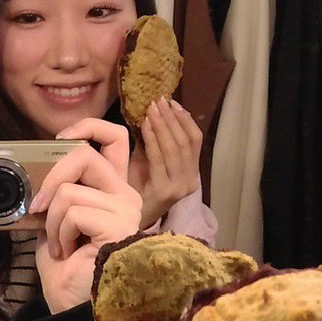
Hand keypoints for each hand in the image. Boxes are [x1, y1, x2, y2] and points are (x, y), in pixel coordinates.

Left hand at [31, 118, 143, 313]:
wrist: (76, 309)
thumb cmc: (68, 274)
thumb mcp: (54, 226)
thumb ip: (52, 198)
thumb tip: (28, 179)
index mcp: (112, 191)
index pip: (114, 138)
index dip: (85, 128)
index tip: (57, 143)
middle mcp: (125, 196)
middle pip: (85, 152)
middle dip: (51, 176)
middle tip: (38, 206)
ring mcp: (125, 210)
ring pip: (70, 189)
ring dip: (51, 221)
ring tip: (61, 246)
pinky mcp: (118, 225)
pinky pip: (73, 210)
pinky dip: (59, 233)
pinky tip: (68, 253)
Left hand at [128, 99, 203, 227]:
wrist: (126, 220)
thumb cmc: (136, 188)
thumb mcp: (150, 161)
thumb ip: (155, 141)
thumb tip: (154, 111)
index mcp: (191, 173)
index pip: (195, 140)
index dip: (185, 119)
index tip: (172, 102)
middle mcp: (190, 181)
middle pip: (186, 141)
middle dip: (172, 118)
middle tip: (159, 101)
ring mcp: (179, 187)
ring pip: (176, 148)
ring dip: (163, 124)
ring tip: (152, 108)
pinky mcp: (164, 191)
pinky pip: (160, 157)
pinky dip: (153, 138)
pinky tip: (144, 125)